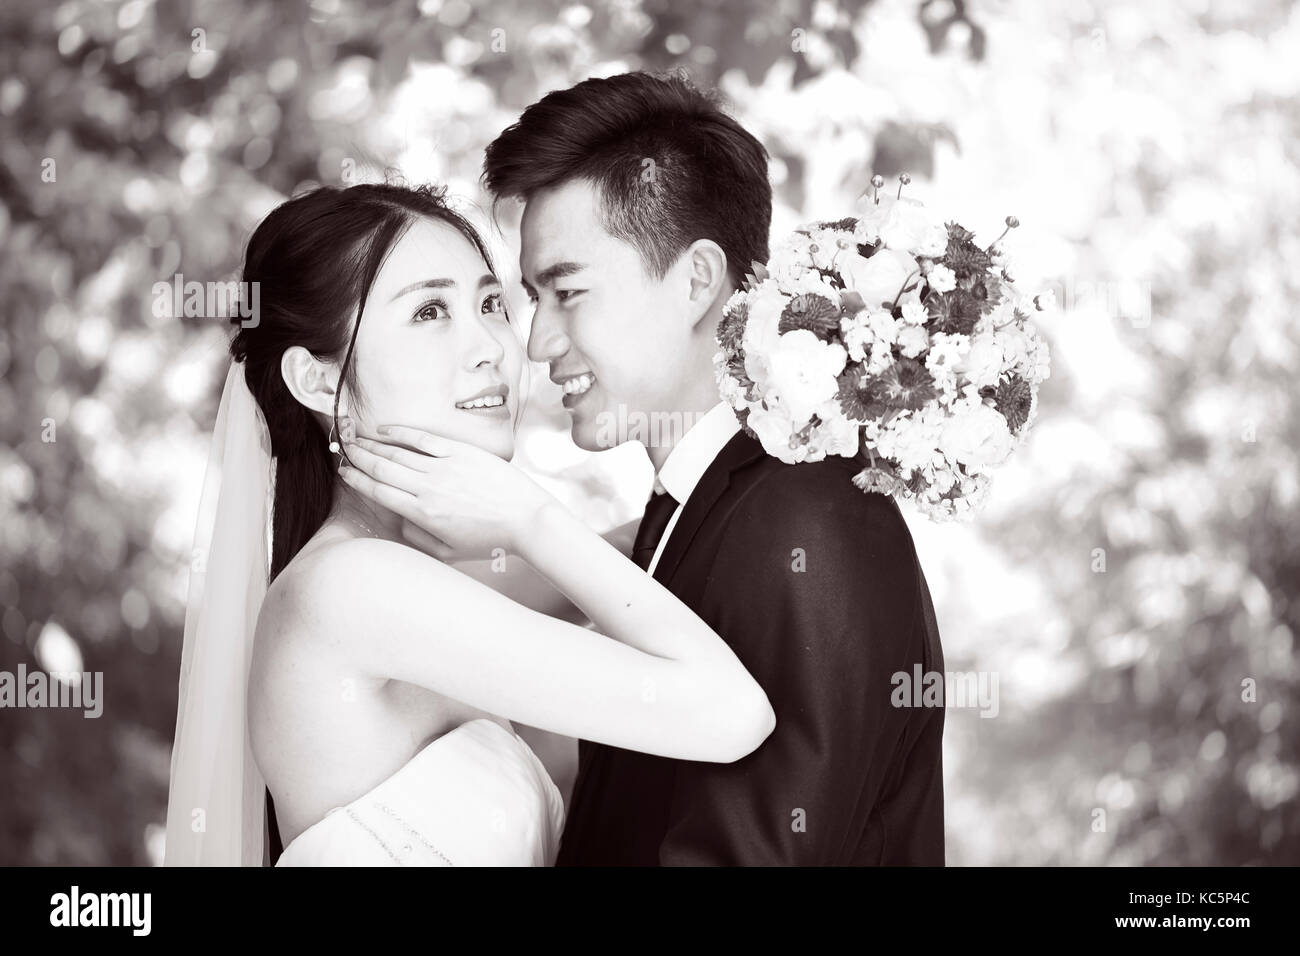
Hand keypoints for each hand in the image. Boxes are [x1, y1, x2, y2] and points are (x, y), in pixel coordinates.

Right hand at [337, 425, 553, 559]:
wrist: (528, 520)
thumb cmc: (490, 540)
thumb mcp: (449, 552)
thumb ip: (418, 537)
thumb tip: (399, 519)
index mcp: (423, 514)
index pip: (380, 492)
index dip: (357, 480)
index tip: (343, 472)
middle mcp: (429, 488)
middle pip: (383, 469)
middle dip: (358, 458)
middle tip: (341, 450)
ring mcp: (445, 467)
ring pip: (398, 453)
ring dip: (373, 445)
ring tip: (355, 440)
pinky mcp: (461, 452)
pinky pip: (424, 439)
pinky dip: (401, 433)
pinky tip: (385, 430)